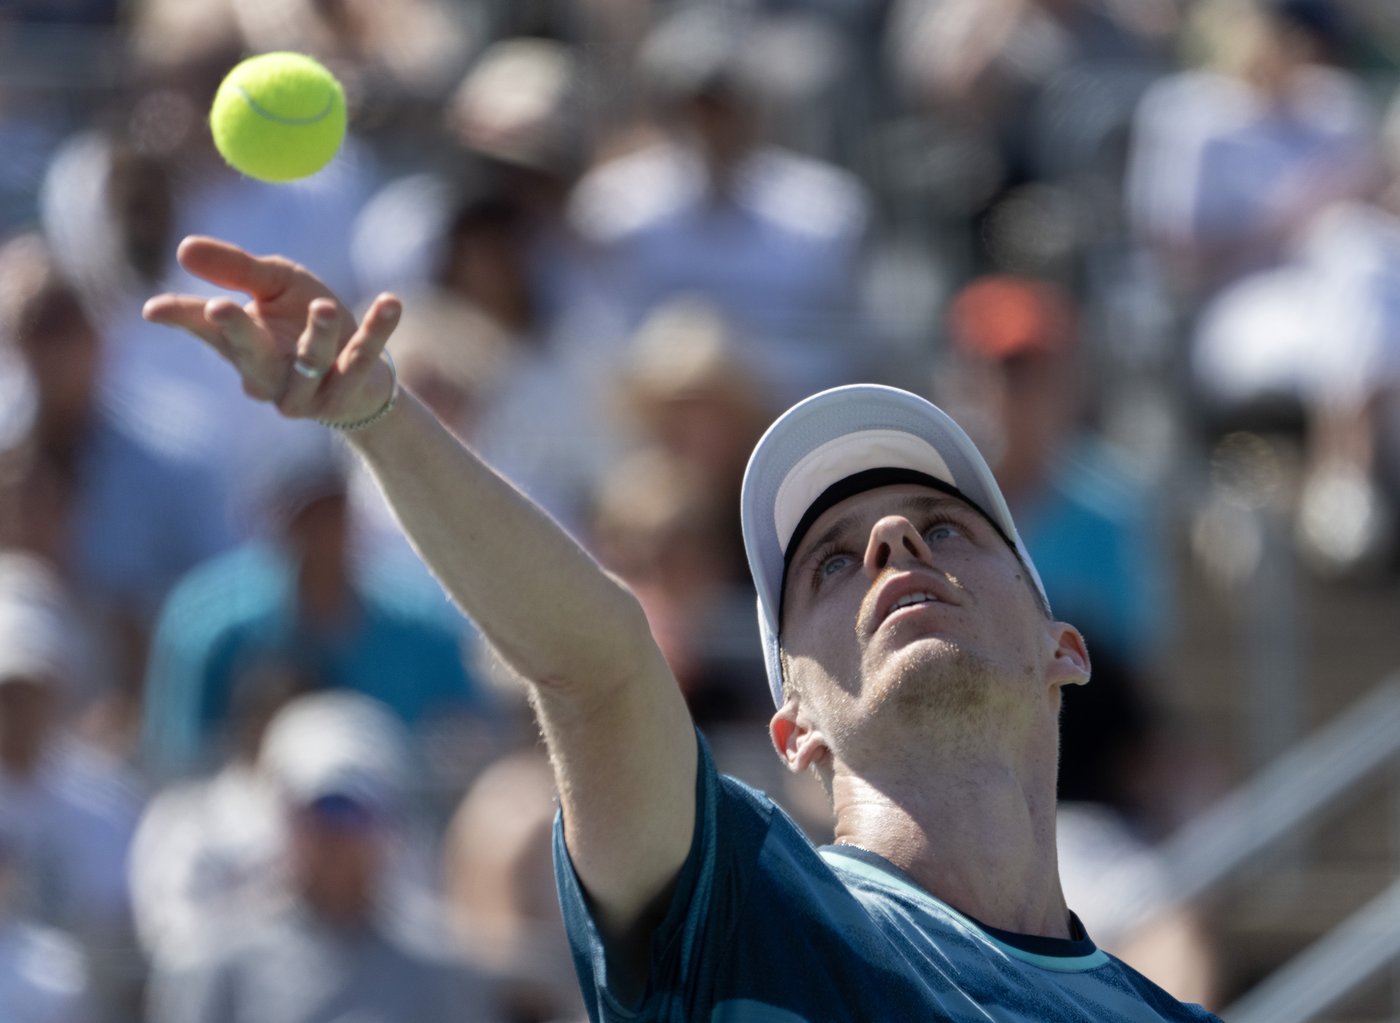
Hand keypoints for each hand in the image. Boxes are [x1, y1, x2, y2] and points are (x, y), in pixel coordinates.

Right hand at [142, 236, 399, 424]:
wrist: (361, 375)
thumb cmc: (307, 321)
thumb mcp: (274, 285)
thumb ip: (236, 269)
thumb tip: (183, 248)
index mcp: (241, 347)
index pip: (206, 330)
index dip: (182, 318)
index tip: (156, 308)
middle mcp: (268, 376)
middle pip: (249, 356)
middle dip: (236, 332)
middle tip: (220, 306)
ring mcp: (308, 391)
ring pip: (310, 363)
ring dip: (317, 335)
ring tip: (324, 305)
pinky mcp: (349, 392)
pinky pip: (363, 358)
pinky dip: (378, 330)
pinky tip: (391, 301)